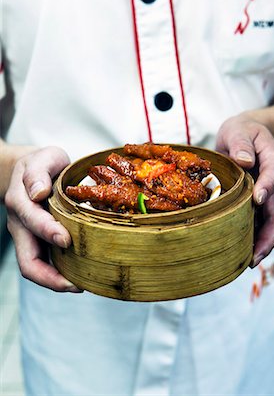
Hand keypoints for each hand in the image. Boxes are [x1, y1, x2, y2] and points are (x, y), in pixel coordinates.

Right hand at [4, 146, 82, 291]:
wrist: (33, 173)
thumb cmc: (43, 165)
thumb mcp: (43, 158)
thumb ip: (39, 172)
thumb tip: (37, 192)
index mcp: (21, 202)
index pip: (30, 220)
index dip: (47, 231)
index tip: (66, 240)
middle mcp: (21, 225)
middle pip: (27, 260)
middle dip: (50, 276)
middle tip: (77, 284)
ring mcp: (28, 237)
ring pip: (35, 268)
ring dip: (56, 281)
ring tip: (82, 286)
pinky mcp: (38, 243)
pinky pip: (46, 264)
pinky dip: (60, 274)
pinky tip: (80, 276)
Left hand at [216, 114, 273, 266]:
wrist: (248, 137)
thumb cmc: (243, 133)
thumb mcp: (240, 130)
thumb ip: (241, 142)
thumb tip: (244, 161)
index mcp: (271, 160)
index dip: (267, 186)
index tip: (257, 198)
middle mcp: (272, 182)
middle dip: (269, 235)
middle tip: (254, 255)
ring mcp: (267, 196)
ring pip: (271, 223)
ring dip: (262, 244)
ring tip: (247, 262)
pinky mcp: (257, 203)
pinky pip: (258, 223)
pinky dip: (252, 239)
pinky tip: (240, 252)